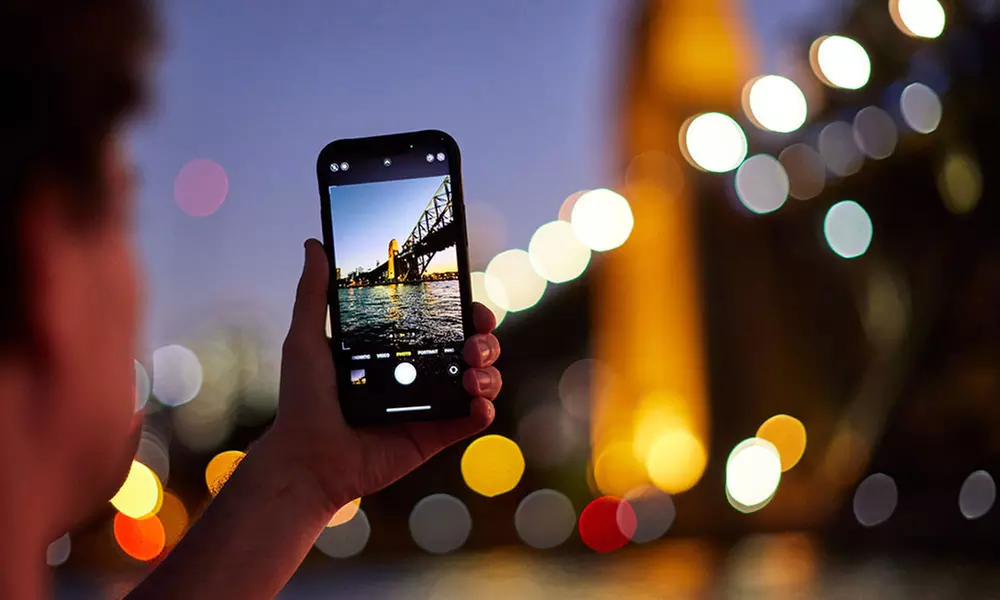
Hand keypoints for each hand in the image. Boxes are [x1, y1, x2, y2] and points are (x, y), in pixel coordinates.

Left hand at [263, 239, 501, 511]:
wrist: (307, 458)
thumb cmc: (303, 401)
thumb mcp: (306, 339)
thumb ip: (314, 293)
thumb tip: (314, 244)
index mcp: (397, 349)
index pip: (442, 321)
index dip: (464, 309)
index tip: (470, 303)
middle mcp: (419, 374)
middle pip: (471, 346)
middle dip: (485, 338)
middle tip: (474, 339)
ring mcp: (431, 405)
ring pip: (481, 380)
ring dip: (489, 371)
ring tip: (470, 373)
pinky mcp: (436, 435)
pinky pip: (472, 420)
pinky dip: (484, 409)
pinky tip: (476, 402)